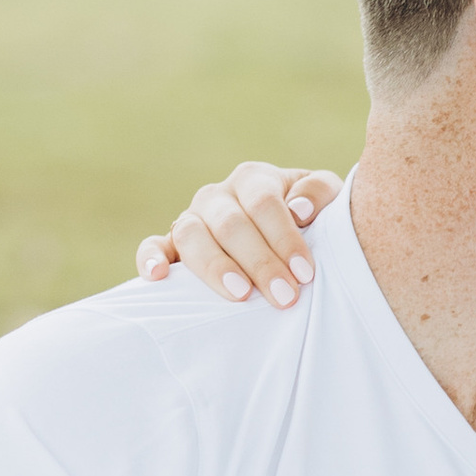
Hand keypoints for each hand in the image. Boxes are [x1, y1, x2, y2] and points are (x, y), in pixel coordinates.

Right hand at [136, 161, 343, 306]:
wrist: (284, 232)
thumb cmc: (308, 219)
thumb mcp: (324, 200)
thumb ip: (319, 192)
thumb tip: (299, 209)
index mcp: (253, 179)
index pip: (265, 203)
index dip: (285, 238)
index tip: (305, 274)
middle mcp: (218, 195)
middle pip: (231, 223)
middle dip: (260, 262)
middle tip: (284, 297)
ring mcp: (191, 218)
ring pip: (191, 234)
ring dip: (215, 266)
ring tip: (240, 294)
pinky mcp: (170, 244)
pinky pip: (152, 245)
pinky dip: (150, 257)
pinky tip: (159, 277)